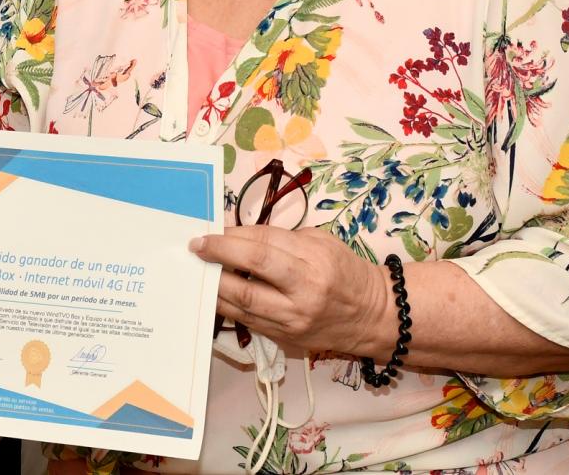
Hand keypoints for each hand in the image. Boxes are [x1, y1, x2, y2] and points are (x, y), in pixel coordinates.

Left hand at [190, 225, 391, 357]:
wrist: (373, 316)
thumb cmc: (345, 271)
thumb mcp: (320, 242)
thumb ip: (280, 238)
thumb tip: (237, 235)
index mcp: (314, 262)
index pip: (262, 245)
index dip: (231, 237)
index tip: (210, 231)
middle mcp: (303, 293)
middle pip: (249, 272)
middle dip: (217, 258)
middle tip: (195, 247)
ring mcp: (293, 320)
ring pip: (242, 302)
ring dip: (214, 285)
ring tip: (198, 270)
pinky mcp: (286, 338)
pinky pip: (248, 320)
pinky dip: (227, 305)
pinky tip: (214, 292)